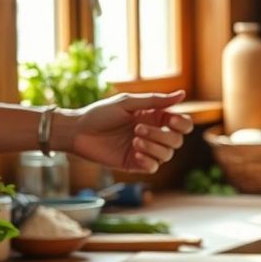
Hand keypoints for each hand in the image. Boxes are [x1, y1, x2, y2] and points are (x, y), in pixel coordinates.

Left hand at [58, 91, 193, 172]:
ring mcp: (146, 150)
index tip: (170, 120)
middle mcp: (154, 134)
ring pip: (167, 155)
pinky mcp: (136, 164)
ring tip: (133, 141)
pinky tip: (134, 154)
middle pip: (177, 140)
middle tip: (137, 129)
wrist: (78, 132)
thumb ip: (155, 100)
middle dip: (161, 135)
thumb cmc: (101, 114)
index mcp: (155, 117)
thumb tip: (182, 94)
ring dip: (153, 147)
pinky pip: (154, 167)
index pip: (182, 124)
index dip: (182, 123)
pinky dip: (148, 161)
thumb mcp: (128, 103)